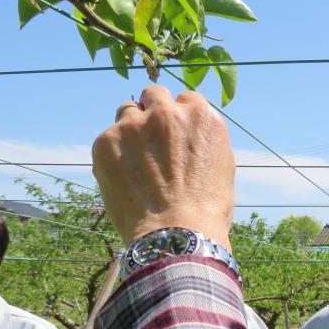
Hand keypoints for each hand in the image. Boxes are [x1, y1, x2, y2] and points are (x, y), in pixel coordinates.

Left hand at [92, 86, 235, 246]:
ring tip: (136, 163)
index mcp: (202, 117)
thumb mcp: (221, 168)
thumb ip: (203, 143)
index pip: (186, 99)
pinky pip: (108, 140)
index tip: (176, 135)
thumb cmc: (206, 211)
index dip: (181, 118)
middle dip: (153, 110)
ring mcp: (135, 124)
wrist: (176, 234)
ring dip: (131, 129)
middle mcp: (168, 112)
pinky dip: (113, 156)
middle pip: (154, 94)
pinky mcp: (106, 141)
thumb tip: (190, 141)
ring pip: (127, 111)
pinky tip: (125, 181)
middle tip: (152, 138)